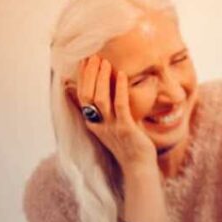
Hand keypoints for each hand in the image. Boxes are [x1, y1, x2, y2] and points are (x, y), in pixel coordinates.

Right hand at [72, 55, 156, 172]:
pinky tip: (122, 75)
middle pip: (88, 95)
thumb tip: (110, 92)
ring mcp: (110, 127)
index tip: (84, 61)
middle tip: (93, 56)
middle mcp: (98, 124)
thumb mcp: (114, 126)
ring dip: (102, 78)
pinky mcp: (126, 128)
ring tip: (105, 62)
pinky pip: (121, 105)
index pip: (82, 96)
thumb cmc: (129, 144)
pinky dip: (120, 88)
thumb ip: (109, 111)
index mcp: (93, 123)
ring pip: (100, 99)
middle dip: (90, 74)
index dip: (83, 78)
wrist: (139, 165)